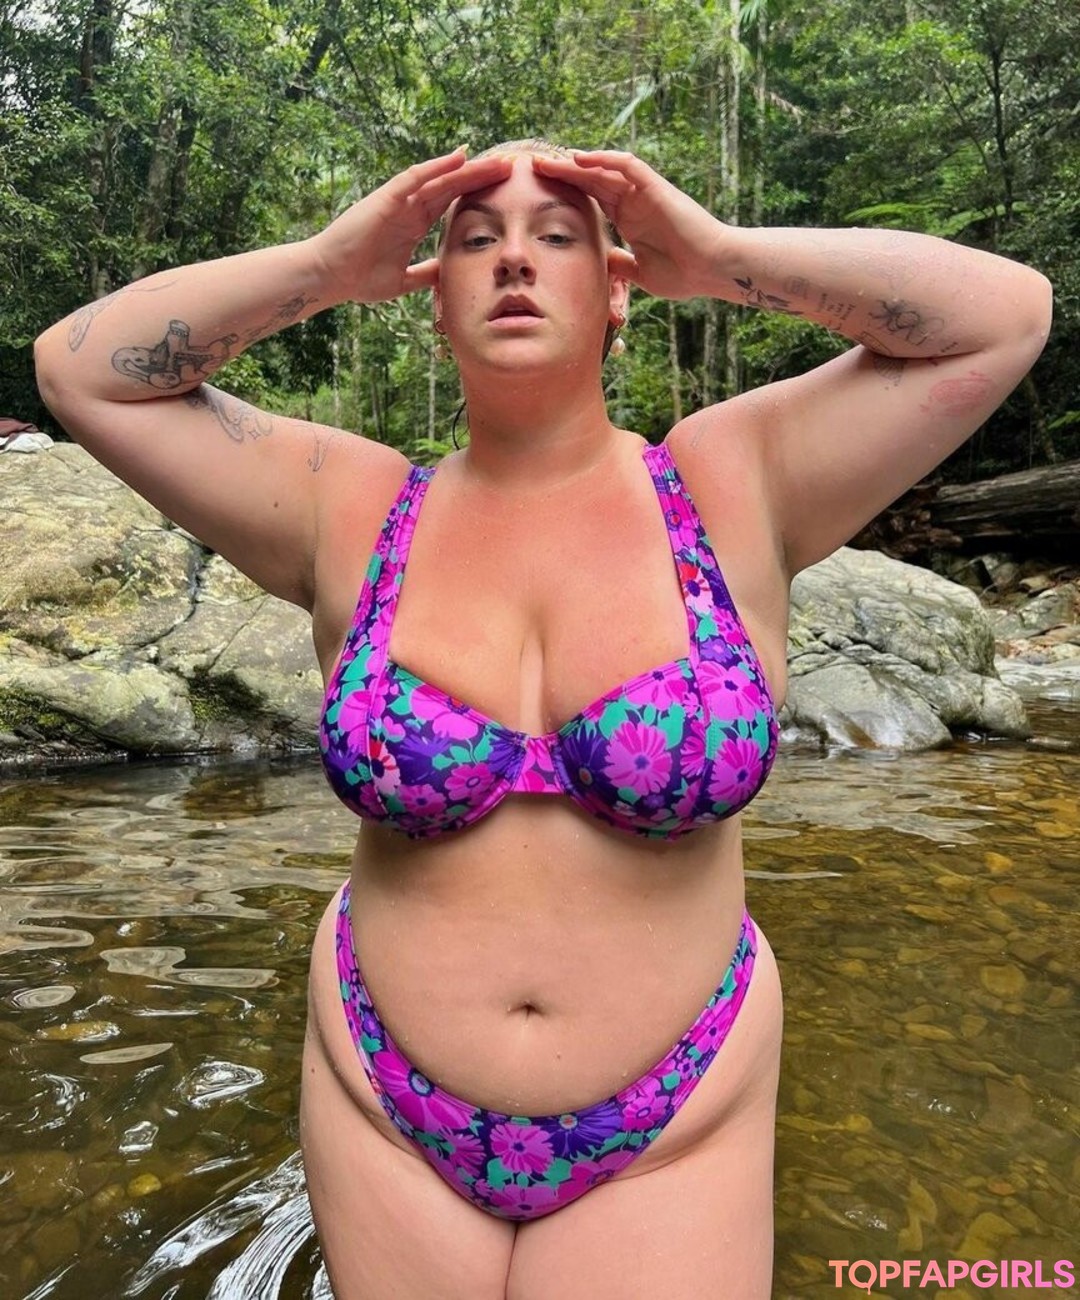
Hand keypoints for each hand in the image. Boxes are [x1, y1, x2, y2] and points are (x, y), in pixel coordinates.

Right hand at [309, 149, 512, 303]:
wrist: (330, 277)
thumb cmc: (359, 279)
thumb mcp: (404, 281)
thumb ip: (426, 274)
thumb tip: (447, 274)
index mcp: (414, 224)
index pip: (452, 203)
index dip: (478, 195)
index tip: (506, 193)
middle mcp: (409, 207)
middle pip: (452, 186)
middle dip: (481, 176)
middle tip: (511, 167)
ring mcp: (398, 201)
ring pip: (439, 178)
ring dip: (468, 168)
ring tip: (496, 160)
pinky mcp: (385, 199)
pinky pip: (414, 178)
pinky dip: (436, 167)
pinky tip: (458, 157)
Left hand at [531, 151, 725, 300]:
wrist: (712, 269)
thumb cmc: (684, 273)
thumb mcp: (640, 273)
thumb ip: (620, 265)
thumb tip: (601, 264)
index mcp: (628, 218)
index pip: (590, 198)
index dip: (565, 192)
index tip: (536, 193)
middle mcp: (633, 201)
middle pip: (591, 179)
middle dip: (562, 173)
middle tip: (531, 167)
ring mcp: (644, 192)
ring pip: (604, 168)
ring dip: (576, 163)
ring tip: (548, 160)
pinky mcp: (656, 187)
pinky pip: (628, 165)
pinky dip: (605, 159)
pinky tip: (581, 158)